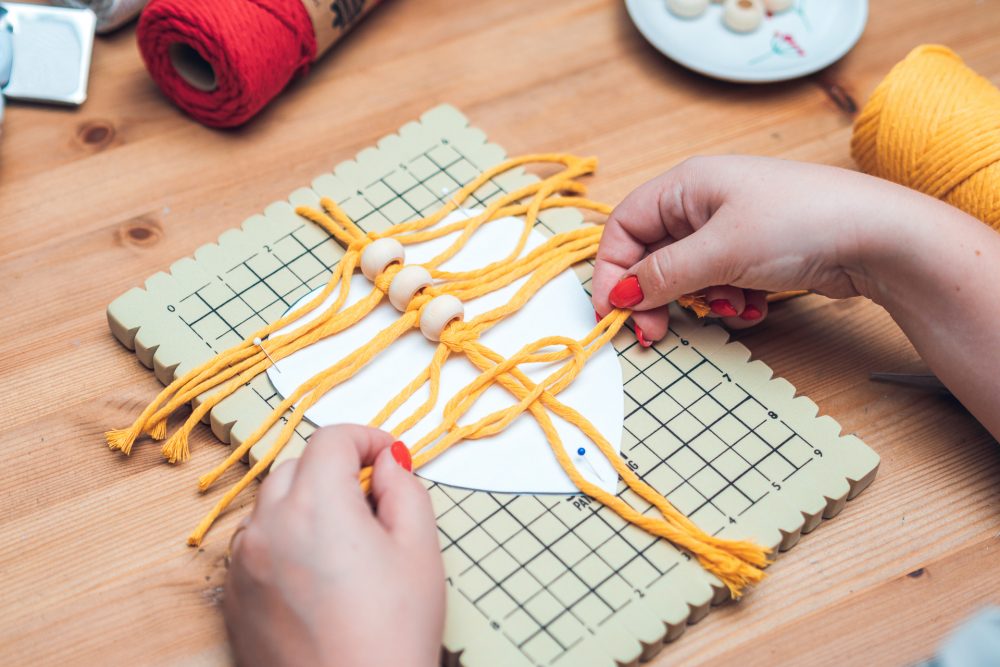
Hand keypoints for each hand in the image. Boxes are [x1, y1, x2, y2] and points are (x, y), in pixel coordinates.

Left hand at [223, 425, 444, 666]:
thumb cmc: (393, 633)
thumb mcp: (419, 549)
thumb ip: (404, 489)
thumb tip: (387, 463)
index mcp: (316, 504)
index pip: (331, 439)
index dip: (366, 438)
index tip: (389, 457)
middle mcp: (268, 525)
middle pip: (297, 467)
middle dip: (334, 471)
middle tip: (372, 501)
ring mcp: (243, 563)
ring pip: (271, 506)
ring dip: (304, 505)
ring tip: (343, 542)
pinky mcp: (233, 598)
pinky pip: (254, 547)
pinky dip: (281, 542)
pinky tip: (315, 575)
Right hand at [593, 155, 999, 438]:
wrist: (880, 236)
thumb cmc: (800, 222)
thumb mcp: (720, 251)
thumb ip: (663, 274)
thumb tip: (621, 294)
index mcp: (687, 185)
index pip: (624, 227)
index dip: (613, 270)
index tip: (615, 312)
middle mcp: (703, 202)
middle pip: (653, 255)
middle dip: (657, 296)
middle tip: (657, 332)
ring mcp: (731, 227)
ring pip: (686, 275)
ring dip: (701, 301)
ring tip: (734, 308)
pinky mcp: (755, 252)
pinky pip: (719, 283)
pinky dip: (730, 301)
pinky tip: (755, 306)